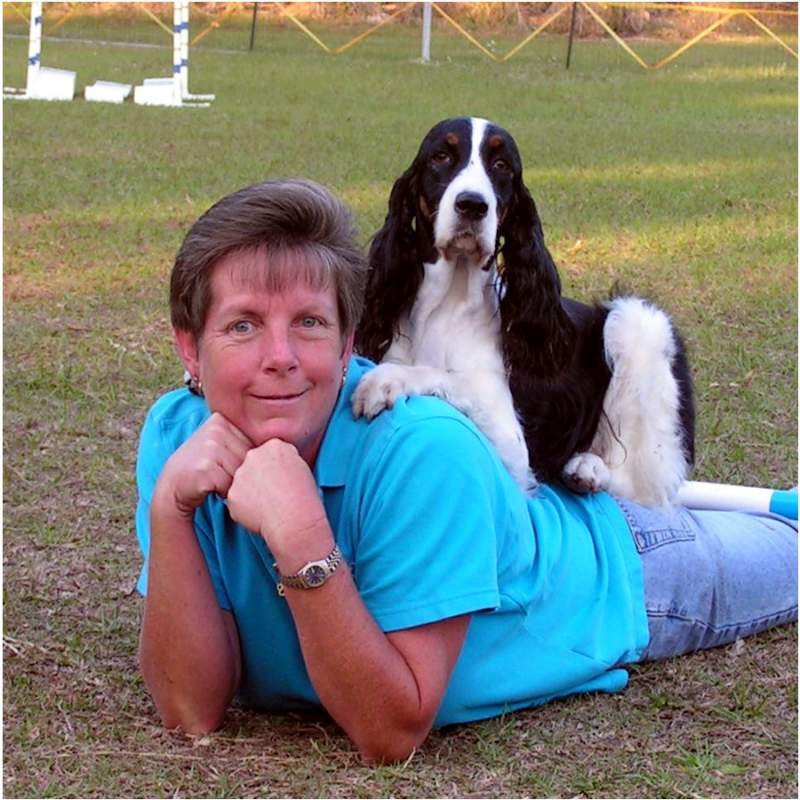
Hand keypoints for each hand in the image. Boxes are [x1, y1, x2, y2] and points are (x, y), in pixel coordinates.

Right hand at [154, 412, 253, 518]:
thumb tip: (282, 443)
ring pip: (241, 472)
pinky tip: (210, 487)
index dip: (244, 460)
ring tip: (215, 480)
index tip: (224, 462)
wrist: (173, 486)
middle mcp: (215, 429)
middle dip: (240, 473)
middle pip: (249, 458)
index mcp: (221, 419)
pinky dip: (225, 492)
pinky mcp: (205, 467)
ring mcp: (209, 446)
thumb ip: (244, 439)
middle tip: (219, 474)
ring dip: (233, 484)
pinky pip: (230, 485)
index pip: (252, 444)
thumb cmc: (205, 468)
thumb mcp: (222, 445)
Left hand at [226, 439, 333, 572]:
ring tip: (270, 506)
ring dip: (252, 493)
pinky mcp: (232, 495)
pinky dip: (246, 509)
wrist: (295, 518)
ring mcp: (240, 475)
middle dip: (260, 478)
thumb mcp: (302, 467)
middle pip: (254, 466)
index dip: (277, 469)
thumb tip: (277, 467)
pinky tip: (261, 515)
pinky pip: (237, 502)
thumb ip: (286, 461)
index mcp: (274, 446)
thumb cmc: (305, 497)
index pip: (270, 453)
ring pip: (243, 484)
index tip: (284, 481)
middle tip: (276, 494)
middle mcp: (253, 456)